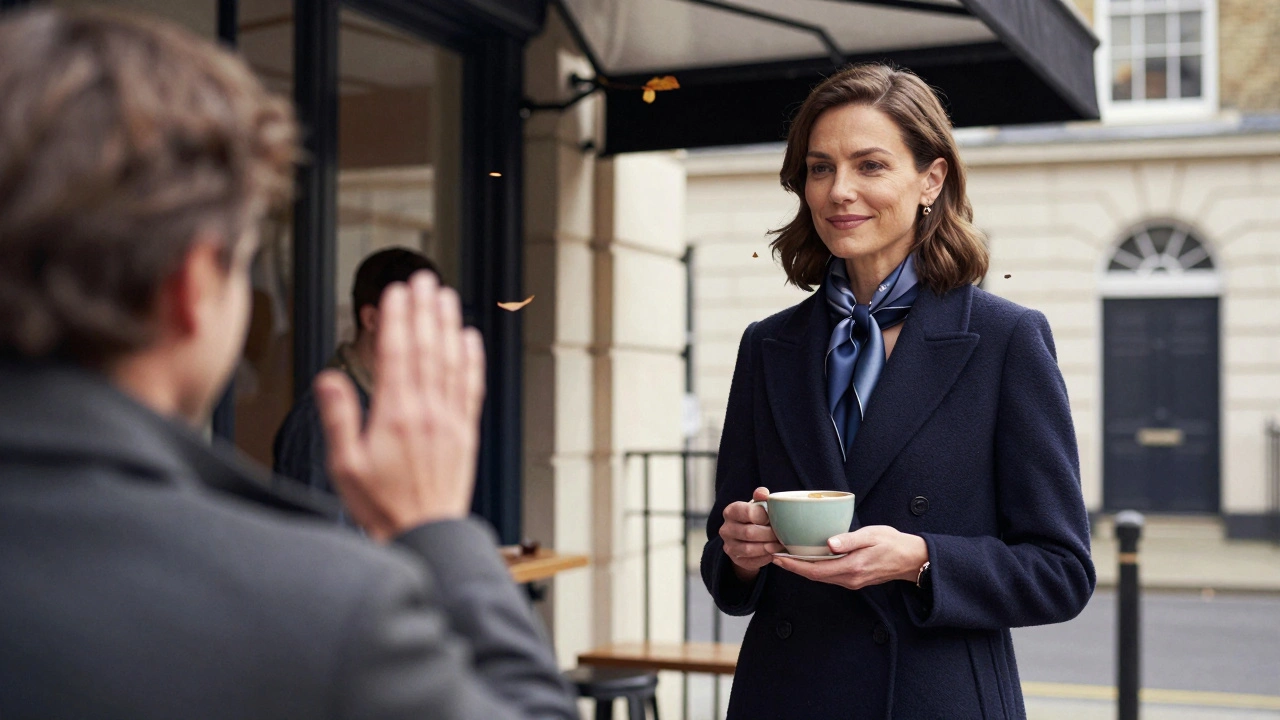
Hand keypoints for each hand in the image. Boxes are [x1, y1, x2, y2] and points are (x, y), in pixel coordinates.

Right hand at [315, 272, 485, 540]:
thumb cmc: (382, 506)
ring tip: (445, 296)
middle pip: (426, 349)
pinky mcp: (465, 432)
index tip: (396, 293)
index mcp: (395, 416)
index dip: (397, 319)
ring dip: (448, 325)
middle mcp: (427, 412)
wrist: (427, 535)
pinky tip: (470, 339)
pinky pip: (471, 387)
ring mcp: (450, 420)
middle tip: (422, 278)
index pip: (396, 354)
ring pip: (451, 361)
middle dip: (423, 310)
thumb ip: (339, 418)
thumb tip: (328, 378)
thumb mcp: (345, 467)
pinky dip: (472, 360)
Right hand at [720, 487, 785, 581]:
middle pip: (748, 532)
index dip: (761, 515)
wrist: (747, 537)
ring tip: (780, 544)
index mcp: (730, 511)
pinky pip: (752, 561)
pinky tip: (773, 553)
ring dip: (768, 547)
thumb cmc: (755, 518)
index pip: (744, 512)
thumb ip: (760, 497)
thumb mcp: (757, 505)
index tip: (772, 517)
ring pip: (749, 549)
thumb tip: (763, 493)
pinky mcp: (736, 560)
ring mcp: (729, 546)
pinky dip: (765, 558)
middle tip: (781, 534)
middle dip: (768, 534)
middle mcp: (726, 529)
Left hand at [771, 525, 927, 590]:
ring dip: (802, 569)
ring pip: (820, 577)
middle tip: (774, 555)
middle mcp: (849, 578)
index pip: (815, 570)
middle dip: (792, 567)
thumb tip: (829, 543)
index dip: (794, 565)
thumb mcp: (872, 535)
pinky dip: (814, 569)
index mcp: (852, 567)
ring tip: (786, 557)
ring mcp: (851, 581)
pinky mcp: (853, 579)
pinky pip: (829, 576)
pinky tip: (808, 560)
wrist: (911, 559)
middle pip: (814, 576)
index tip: (777, 557)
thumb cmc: (893, 543)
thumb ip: (850, 540)